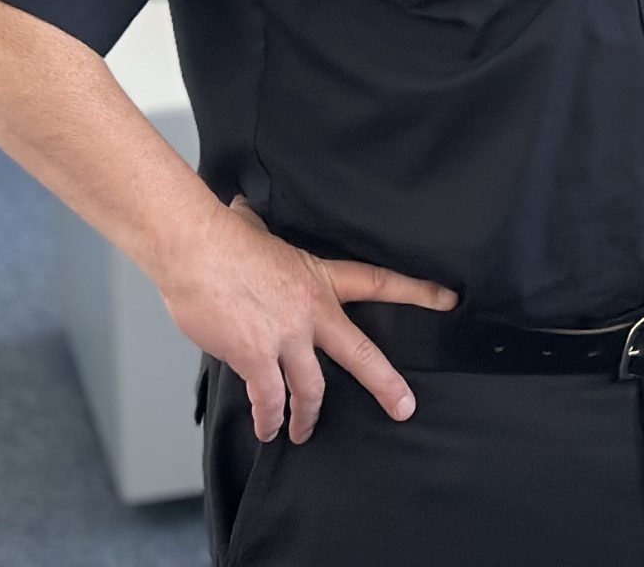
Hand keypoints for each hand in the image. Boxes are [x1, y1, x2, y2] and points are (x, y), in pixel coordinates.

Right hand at [156, 194, 458, 445]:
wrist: (195, 249)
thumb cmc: (223, 237)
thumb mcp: (262, 231)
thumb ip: (265, 234)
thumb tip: (244, 211)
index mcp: (321, 277)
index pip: (381, 282)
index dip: (417, 292)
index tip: (448, 300)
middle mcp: (312, 311)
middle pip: (360, 354)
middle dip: (385, 384)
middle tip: (404, 407)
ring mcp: (286, 337)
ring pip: (310, 388)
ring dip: (307, 416)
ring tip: (303, 431)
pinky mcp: (255, 357)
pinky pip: (269, 398)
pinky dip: (269, 418)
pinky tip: (268, 429)